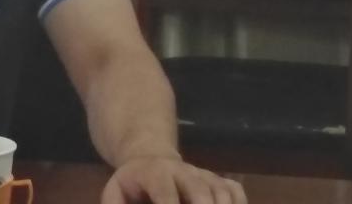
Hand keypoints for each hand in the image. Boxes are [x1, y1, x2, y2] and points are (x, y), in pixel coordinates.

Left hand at [101, 156, 246, 203]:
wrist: (150, 158)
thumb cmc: (132, 185)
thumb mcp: (115, 193)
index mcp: (155, 173)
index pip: (165, 191)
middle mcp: (183, 171)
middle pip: (200, 189)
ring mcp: (203, 175)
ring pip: (221, 191)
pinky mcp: (218, 180)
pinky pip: (235, 191)